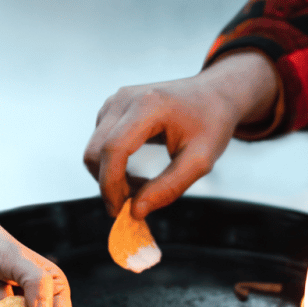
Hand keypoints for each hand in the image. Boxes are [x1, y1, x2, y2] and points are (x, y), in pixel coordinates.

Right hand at [83, 51, 279, 219]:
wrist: (213, 94)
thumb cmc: (211, 123)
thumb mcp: (201, 160)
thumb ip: (170, 187)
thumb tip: (136, 211)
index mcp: (147, 106)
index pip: (113, 149)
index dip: (110, 185)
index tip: (120, 212)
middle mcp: (124, 99)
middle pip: (95, 151)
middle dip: (108, 184)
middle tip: (134, 202)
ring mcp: (115, 100)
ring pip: (94, 149)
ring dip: (110, 175)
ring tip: (142, 185)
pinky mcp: (112, 107)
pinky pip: (100, 143)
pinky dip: (111, 164)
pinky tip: (135, 171)